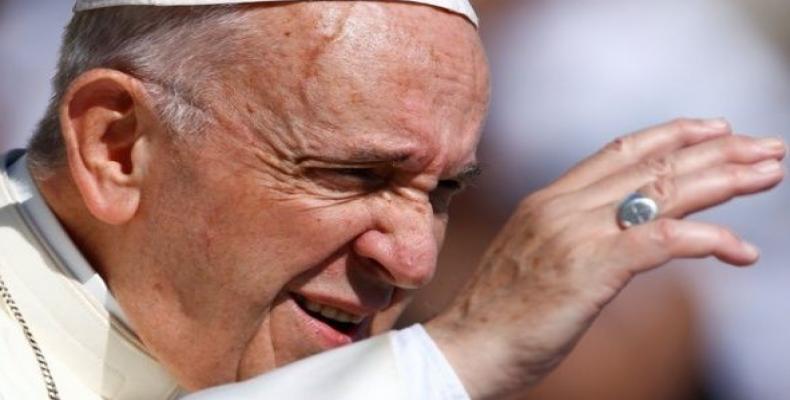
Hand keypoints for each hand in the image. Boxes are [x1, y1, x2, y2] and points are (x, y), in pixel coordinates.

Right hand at [425, 118, 785, 398]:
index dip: (672, 133)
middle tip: (767, 148)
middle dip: (717, 151)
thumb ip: (571, 230)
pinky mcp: (591, 268)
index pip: (619, 150)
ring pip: (664, 191)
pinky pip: (663, 240)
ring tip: (771, 173)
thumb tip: (618, 227)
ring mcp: (575, 233)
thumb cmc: (500, 313)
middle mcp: (562, 205)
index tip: (714, 128)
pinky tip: (742, 250)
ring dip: (726, 180)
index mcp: (548, 199)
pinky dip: (709, 239)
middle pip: (652, 164)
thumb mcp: (534, 255)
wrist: (466, 347)